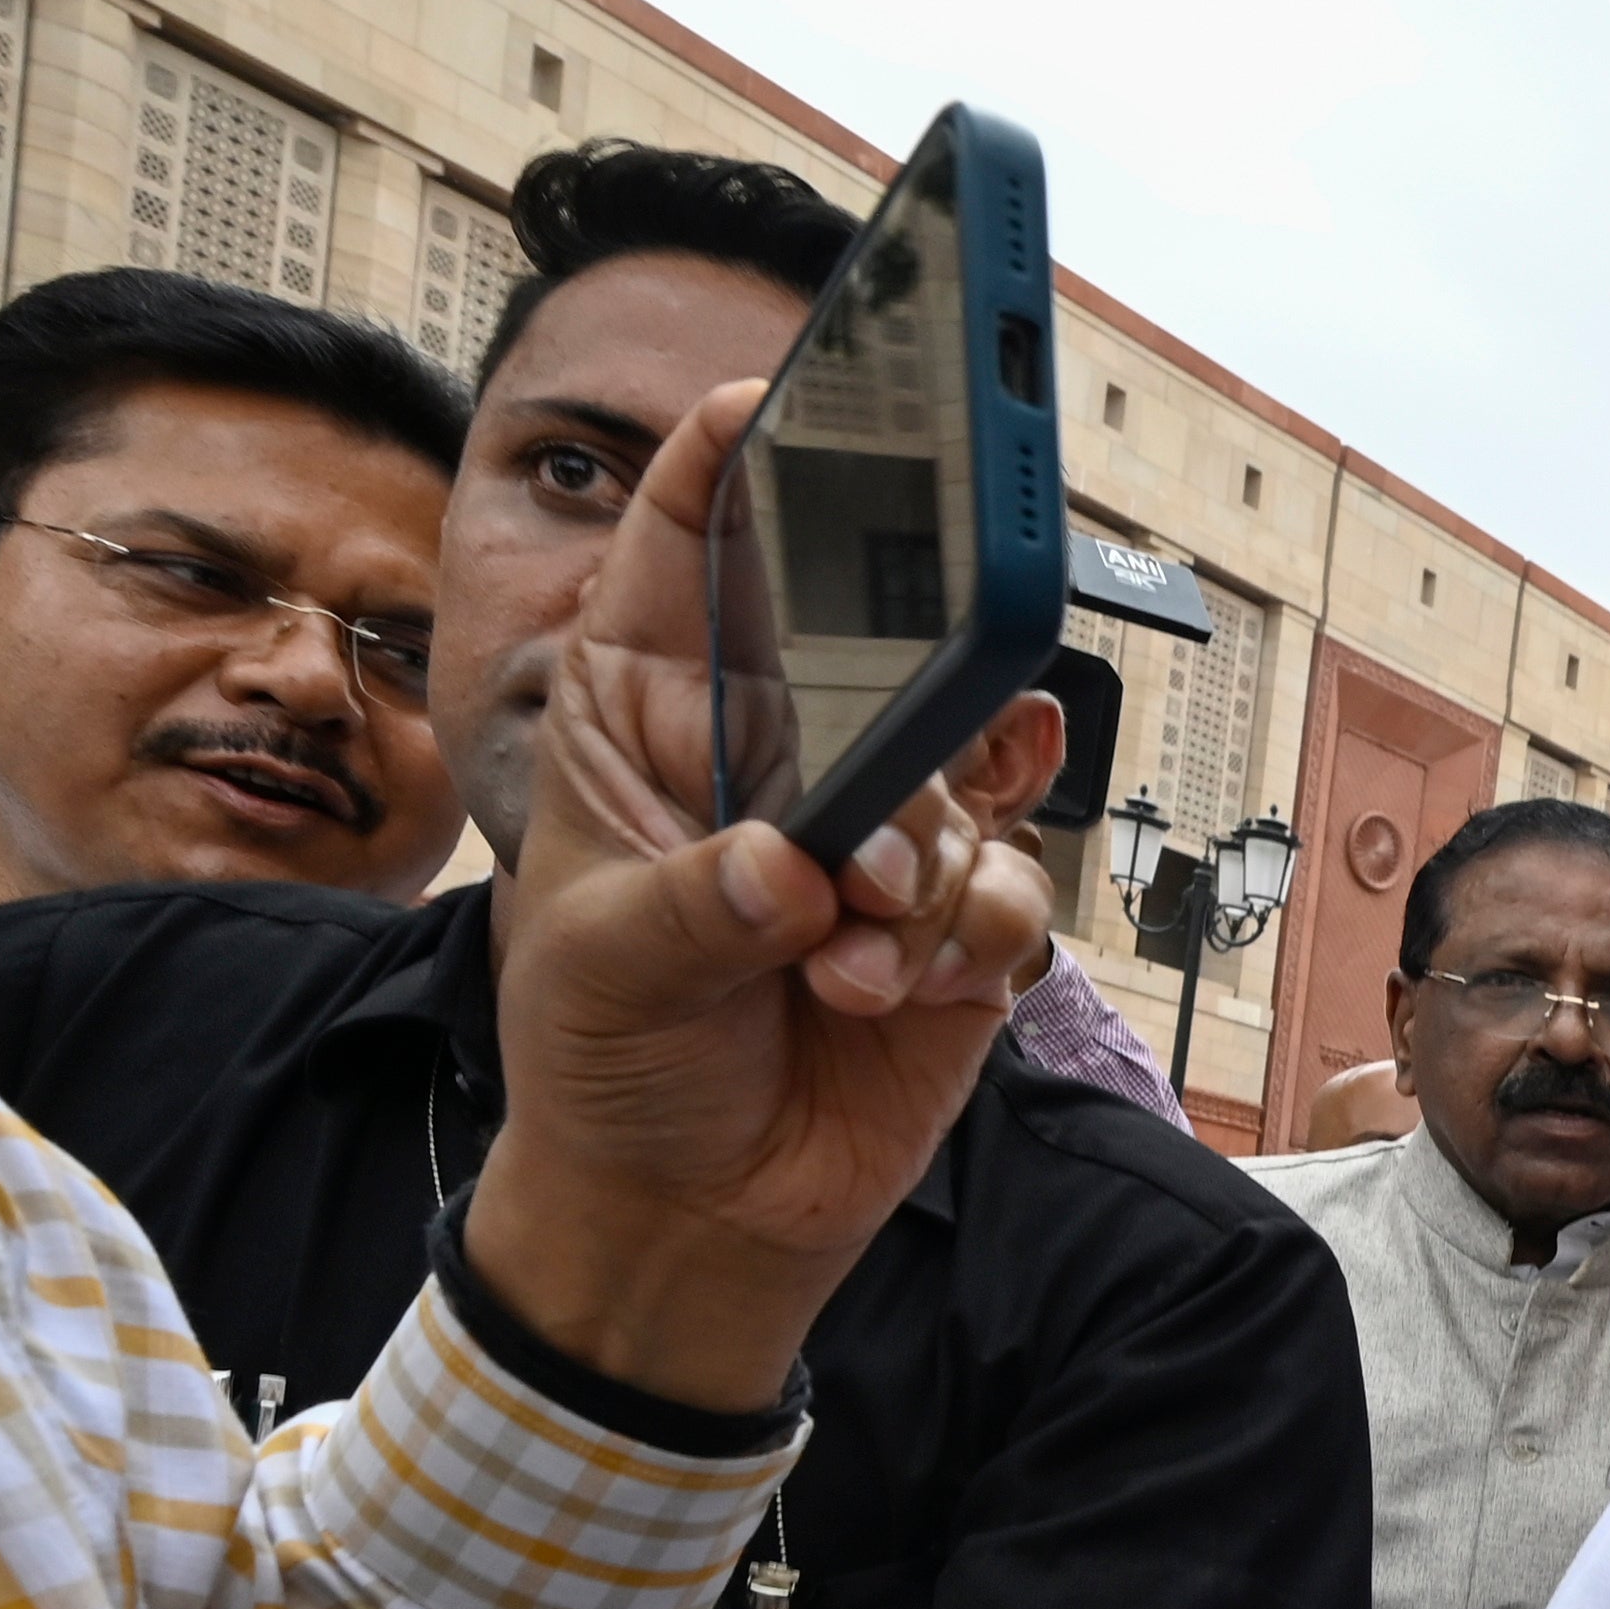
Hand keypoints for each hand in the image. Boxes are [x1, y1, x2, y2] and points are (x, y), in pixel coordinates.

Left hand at [466, 372, 1040, 1410]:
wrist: (690, 1213)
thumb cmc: (605, 1064)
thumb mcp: (602, 969)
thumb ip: (701, 905)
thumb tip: (798, 866)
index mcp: (657, 715)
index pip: (696, 546)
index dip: (735, 456)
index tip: (775, 394)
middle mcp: (783, 749)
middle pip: (878, 635)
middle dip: (906, 682)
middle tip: (907, 741)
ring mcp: (882, 832)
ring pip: (961, 778)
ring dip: (918, 873)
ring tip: (846, 953)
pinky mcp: (953, 924)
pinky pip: (1007, 887)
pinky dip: (959, 941)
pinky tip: (889, 992)